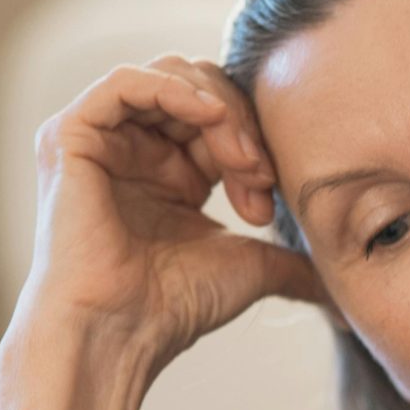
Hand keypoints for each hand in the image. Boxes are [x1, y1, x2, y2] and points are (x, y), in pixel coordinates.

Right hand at [21, 52, 326, 370]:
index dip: (256, 140)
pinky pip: (126, 82)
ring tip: (242, 159)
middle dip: (242, 124)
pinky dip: (174, 89)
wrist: (120, 331)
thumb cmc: (174, 307)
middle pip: (200, 89)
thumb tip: (340, 291)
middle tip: (263, 174)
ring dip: (219, 110)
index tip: (272, 190)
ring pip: (170, 78)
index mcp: (169, 173)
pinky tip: (208, 117)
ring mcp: (99, 140)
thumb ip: (291, 262)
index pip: (222, 119)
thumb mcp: (249, 267)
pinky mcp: (69, 135)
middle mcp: (132, 150)